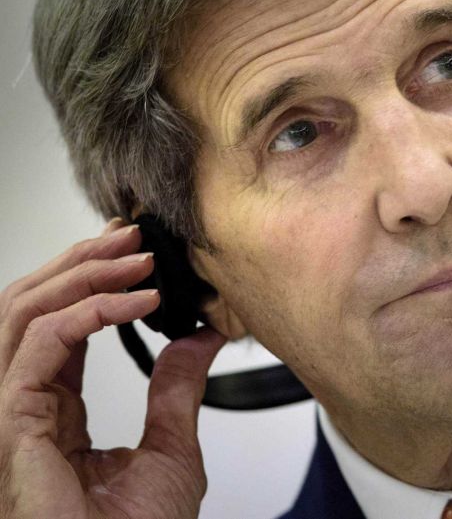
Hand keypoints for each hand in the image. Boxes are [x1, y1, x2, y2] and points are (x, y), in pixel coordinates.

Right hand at [0, 219, 225, 518]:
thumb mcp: (172, 448)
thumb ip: (176, 390)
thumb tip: (200, 338)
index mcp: (54, 412)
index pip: (59, 327)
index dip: (93, 283)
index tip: (137, 254)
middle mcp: (26, 405)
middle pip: (32, 307)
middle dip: (82, 262)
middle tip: (132, 236)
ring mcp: (13, 411)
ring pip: (25, 312)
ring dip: (83, 274)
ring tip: (137, 258)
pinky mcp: (13, 421)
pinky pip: (41, 342)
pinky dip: (88, 310)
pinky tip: (136, 301)